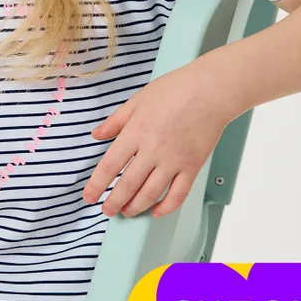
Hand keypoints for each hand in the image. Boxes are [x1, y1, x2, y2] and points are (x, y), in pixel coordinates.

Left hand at [82, 61, 234, 218]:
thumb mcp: (138, 99)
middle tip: (106, 210)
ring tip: (126, 211)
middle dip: (114, 202)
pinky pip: (178, 195)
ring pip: (150, 193)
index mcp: (136, 131)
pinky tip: (156, 211)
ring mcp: (174, 161)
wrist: (212, 90)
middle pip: (128, 185)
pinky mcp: (192, 167)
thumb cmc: (176, 89)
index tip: (88, 196)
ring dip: (135, 207)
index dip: (96, 185)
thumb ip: (116, 120)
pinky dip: (166, 207)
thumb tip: (97, 135)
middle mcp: (153, 150)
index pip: (110, 165)